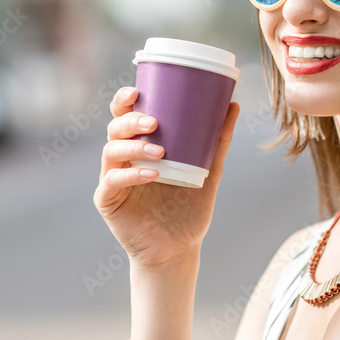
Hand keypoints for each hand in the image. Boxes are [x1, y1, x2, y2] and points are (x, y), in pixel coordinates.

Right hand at [92, 86, 239, 268]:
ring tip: (159, 151)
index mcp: (140, 144)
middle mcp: (123, 157)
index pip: (125, 114)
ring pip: (111, 151)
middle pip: (115, 128)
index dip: (125, 100)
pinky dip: (131, 175)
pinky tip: (151, 174)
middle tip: (154, 122)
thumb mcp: (208, 171)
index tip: (137, 91)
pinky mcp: (107, 200)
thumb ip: (217, 141)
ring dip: (133, 146)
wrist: (179, 247)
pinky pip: (111, 181)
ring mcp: (113, 178)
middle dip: (131, 120)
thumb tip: (232, 105)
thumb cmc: (188, 208)